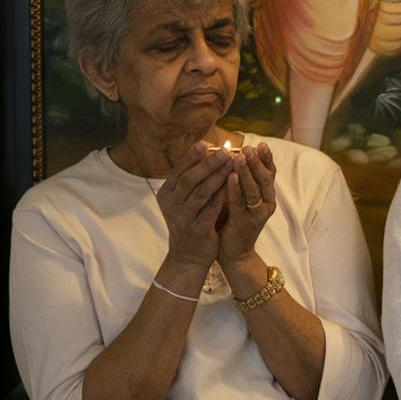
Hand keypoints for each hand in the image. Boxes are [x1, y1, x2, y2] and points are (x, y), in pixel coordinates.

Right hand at [157, 141, 228, 273]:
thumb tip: (208, 149)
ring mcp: (183, 218)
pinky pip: (212, 208)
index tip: (207, 142)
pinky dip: (223, 194)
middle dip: (208, 163)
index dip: (193, 156)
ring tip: (232, 163)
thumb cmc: (190, 220)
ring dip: (218, 175)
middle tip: (224, 151)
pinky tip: (234, 183)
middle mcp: (171, 205)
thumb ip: (192, 178)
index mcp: (166, 193)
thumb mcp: (184, 199)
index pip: (179, 170)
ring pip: (201, 192)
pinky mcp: (197, 229)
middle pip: (189, 179)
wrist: (188, 256)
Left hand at [217, 143, 277, 263]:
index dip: (266, 158)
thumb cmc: (236, 220)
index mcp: (267, 195)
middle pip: (265, 178)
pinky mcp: (244, 223)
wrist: (234, 253)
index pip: (270, 173)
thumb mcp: (243, 197)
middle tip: (248, 148)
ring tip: (239, 157)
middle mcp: (266, 203)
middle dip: (257, 162)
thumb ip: (243, 179)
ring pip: (254, 189)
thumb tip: (236, 153)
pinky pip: (240, 203)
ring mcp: (257, 214)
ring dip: (246, 172)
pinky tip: (229, 177)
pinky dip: (235, 189)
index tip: (261, 144)